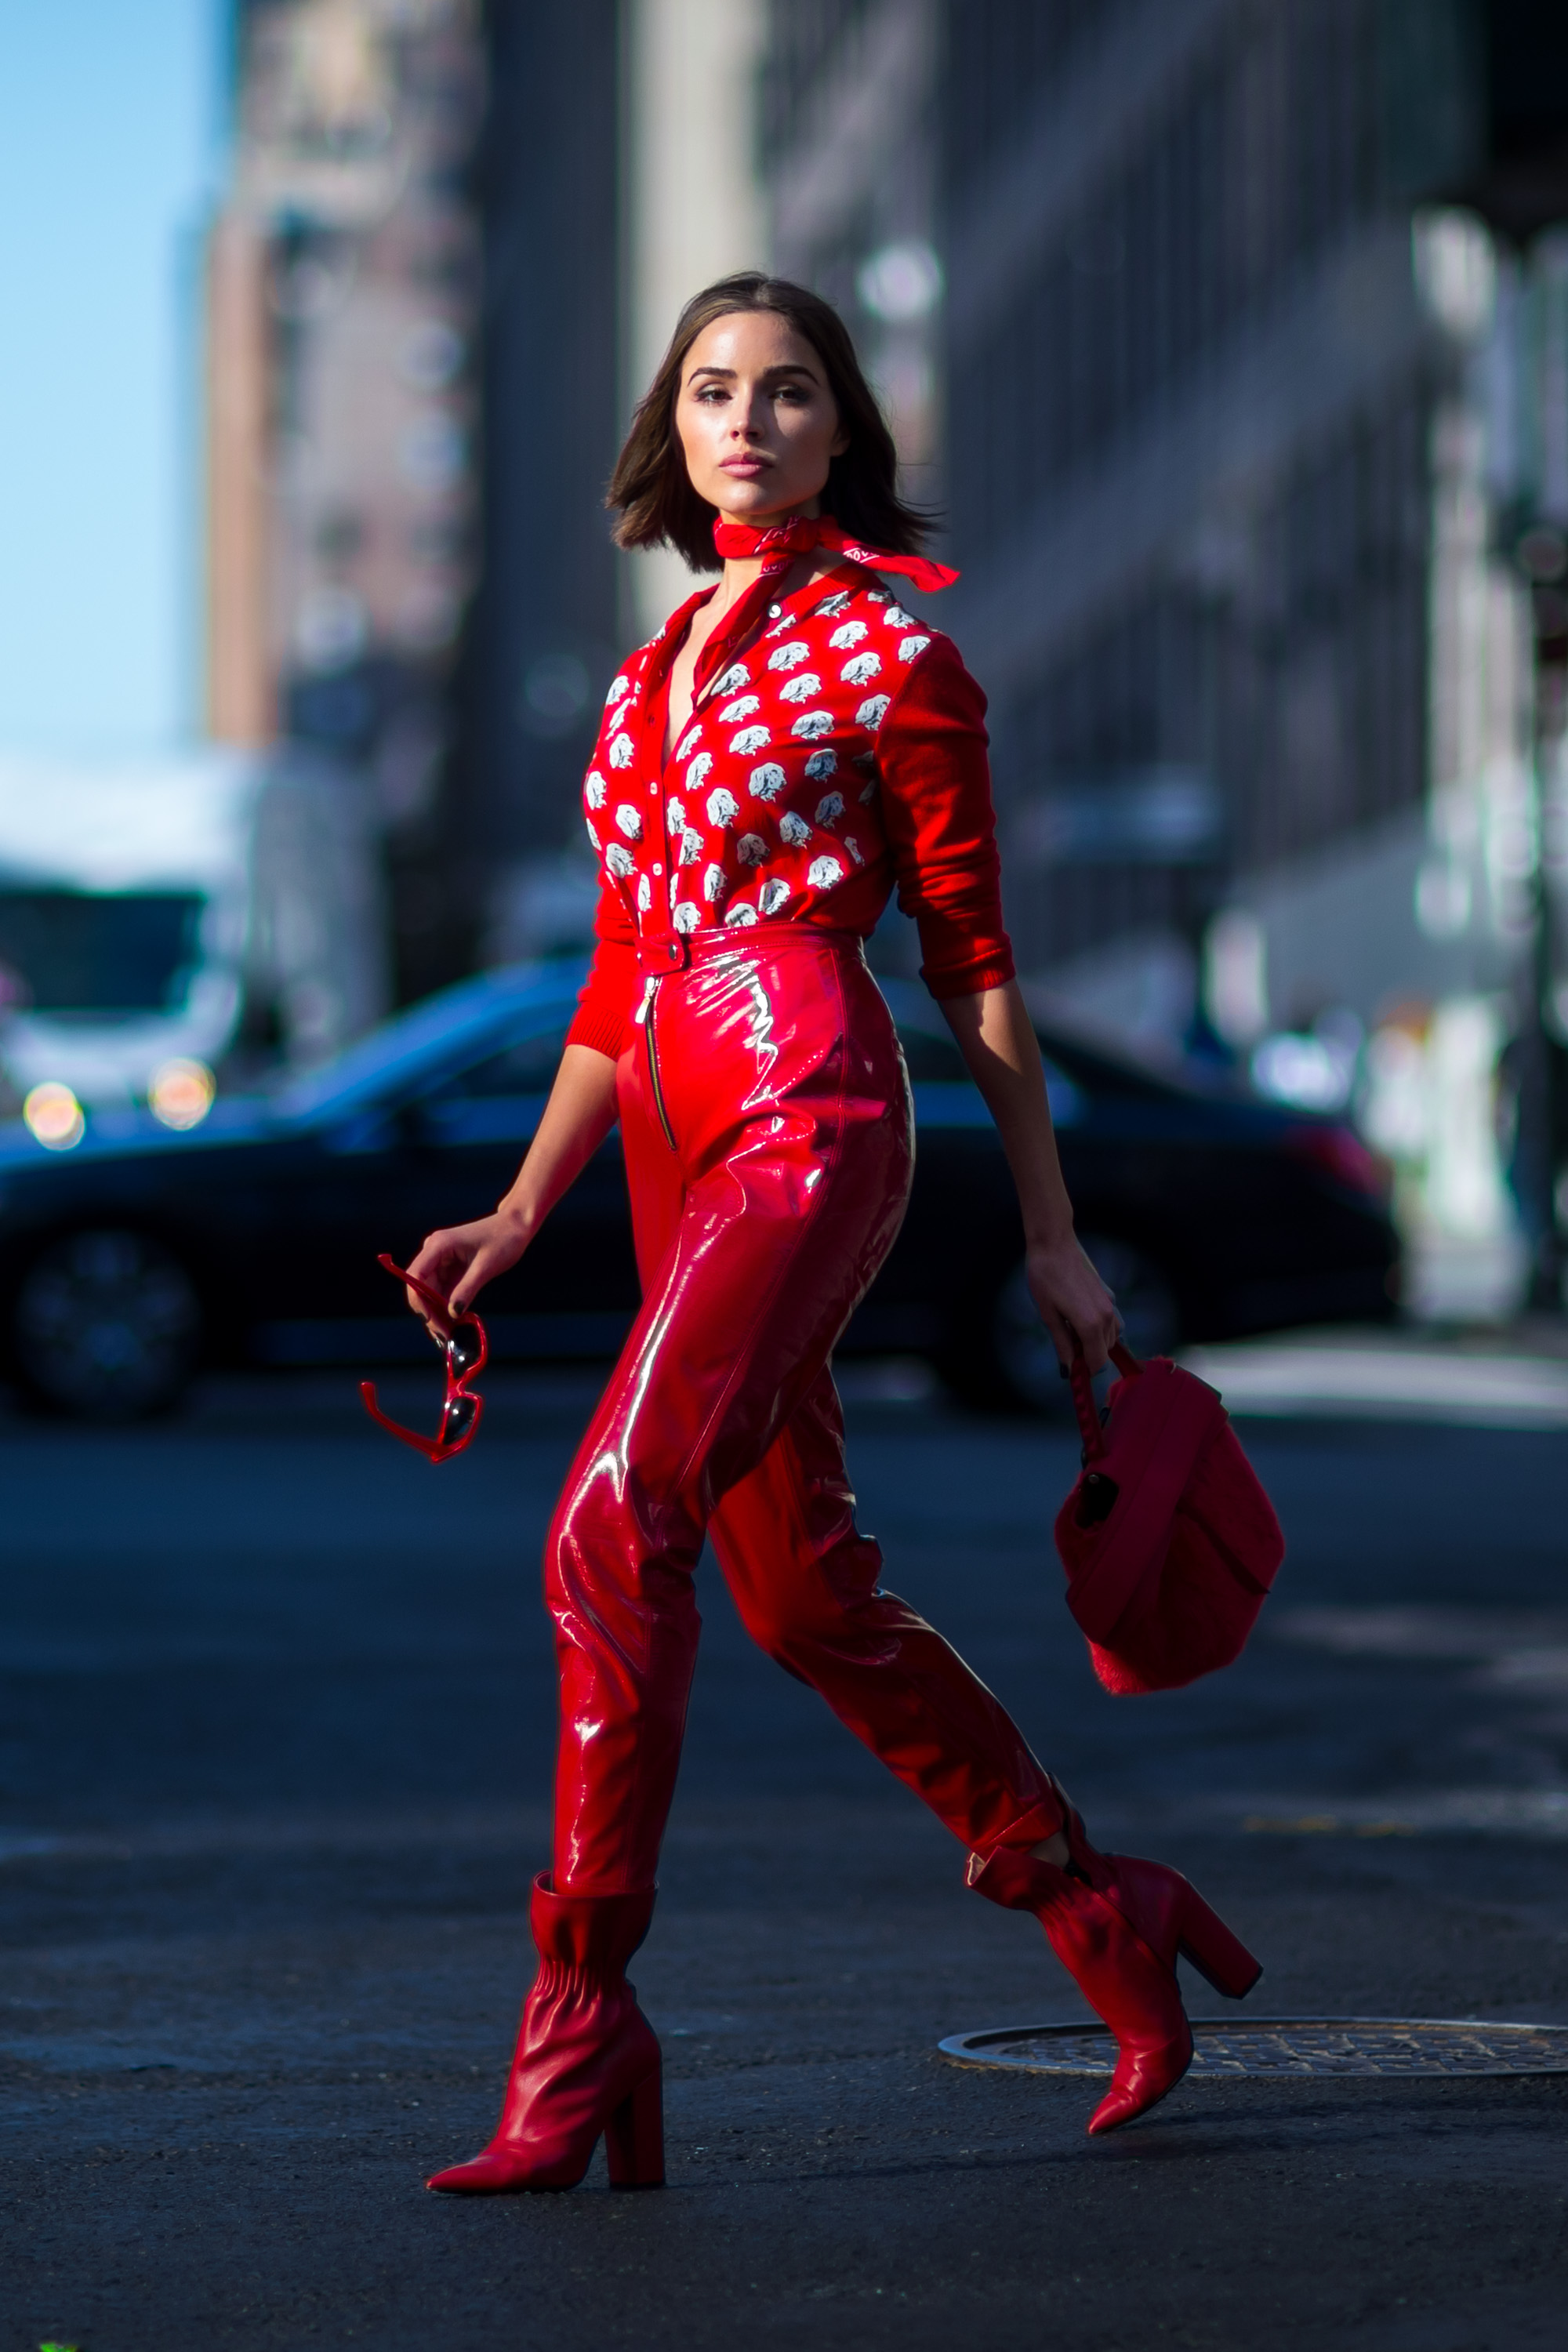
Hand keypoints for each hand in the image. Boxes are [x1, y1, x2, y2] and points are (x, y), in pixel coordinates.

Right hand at [405, 1211, 528, 1325]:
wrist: (515, 1226)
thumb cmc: (503, 1238)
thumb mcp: (485, 1267)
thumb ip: (467, 1290)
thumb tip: (452, 1313)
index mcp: (438, 1245)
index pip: (415, 1276)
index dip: (418, 1300)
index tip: (430, 1320)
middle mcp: (434, 1251)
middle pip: (420, 1287)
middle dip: (429, 1311)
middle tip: (442, 1334)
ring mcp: (441, 1260)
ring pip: (429, 1292)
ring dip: (437, 1312)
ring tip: (448, 1332)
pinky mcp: (450, 1268)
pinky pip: (441, 1290)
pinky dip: (445, 1306)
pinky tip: (453, 1321)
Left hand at [1024, 1234, 1119, 1373]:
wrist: (1054, 1244)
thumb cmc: (1045, 1277)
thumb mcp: (1048, 1315)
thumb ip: (1062, 1344)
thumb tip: (1068, 1368)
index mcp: (1091, 1324)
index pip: (1098, 1361)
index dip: (1085, 1370)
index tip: (1071, 1369)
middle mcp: (1107, 1316)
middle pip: (1105, 1351)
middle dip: (1089, 1355)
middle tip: (1066, 1346)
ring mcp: (1110, 1304)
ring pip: (1111, 1337)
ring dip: (1095, 1342)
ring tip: (1070, 1330)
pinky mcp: (1108, 1295)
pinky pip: (1111, 1322)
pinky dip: (1100, 1328)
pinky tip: (1079, 1318)